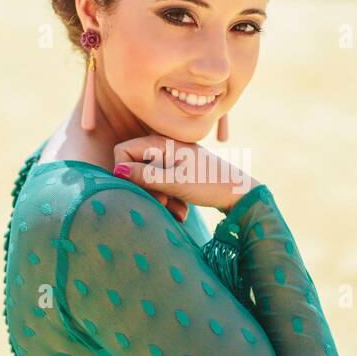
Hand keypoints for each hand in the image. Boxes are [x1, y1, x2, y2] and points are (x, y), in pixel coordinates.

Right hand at [111, 134, 259, 217]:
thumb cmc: (210, 184)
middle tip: (163, 202)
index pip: (123, 151)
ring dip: (159, 200)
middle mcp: (163, 149)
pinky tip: (182, 211)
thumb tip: (117, 171)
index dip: (125, 171)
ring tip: (177, 211)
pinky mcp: (177, 174)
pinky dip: (169, 201)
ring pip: (148, 182)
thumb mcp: (176, 183)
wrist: (239, 192)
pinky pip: (162, 187)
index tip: (143, 189)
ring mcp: (170, 162)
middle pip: (135, 168)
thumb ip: (146, 177)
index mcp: (161, 144)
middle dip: (146, 190)